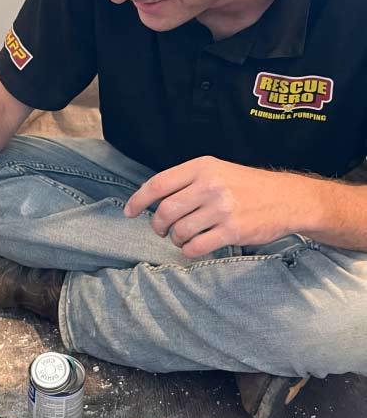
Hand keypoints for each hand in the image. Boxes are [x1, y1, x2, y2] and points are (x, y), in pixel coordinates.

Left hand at [123, 156, 306, 257]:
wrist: (287, 198)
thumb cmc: (245, 186)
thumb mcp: (216, 171)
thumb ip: (186, 182)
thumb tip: (150, 200)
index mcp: (202, 167)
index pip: (158, 184)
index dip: (138, 200)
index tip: (129, 212)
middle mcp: (211, 186)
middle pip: (165, 211)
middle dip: (157, 225)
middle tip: (160, 229)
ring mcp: (222, 209)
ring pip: (179, 231)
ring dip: (175, 239)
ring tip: (182, 238)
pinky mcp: (233, 231)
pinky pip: (196, 247)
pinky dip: (189, 251)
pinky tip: (193, 247)